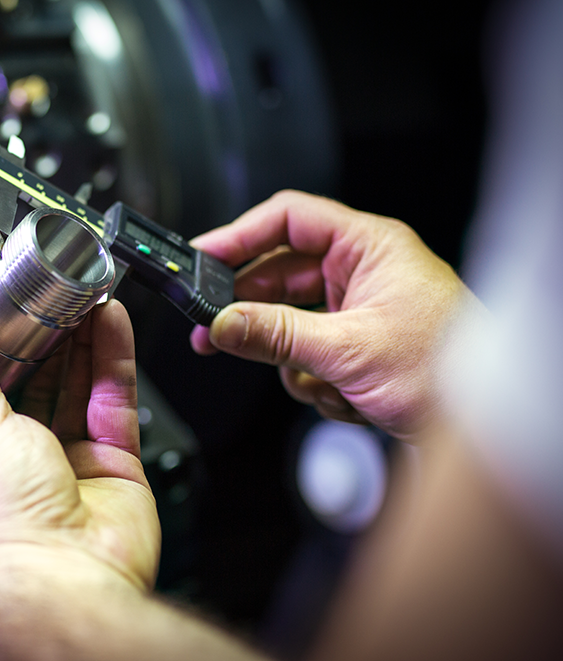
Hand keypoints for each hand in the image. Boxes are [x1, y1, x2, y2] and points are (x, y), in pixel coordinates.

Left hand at [0, 296, 159, 596]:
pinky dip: (112, 362)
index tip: (8, 308)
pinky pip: (111, 405)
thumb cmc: (4, 529)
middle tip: (54, 295)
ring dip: (80, 343)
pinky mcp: (112, 469)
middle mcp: (16, 467)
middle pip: (33, 387)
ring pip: (75, 390)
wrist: (66, 580)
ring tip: (84, 296)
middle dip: (45, 341)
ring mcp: (67, 468)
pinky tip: (110, 324)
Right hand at [189, 190, 480, 438]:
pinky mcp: (356, 345)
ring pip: (288, 321)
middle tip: (213, 330)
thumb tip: (223, 324)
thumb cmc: (449, 371)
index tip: (202, 258)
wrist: (484, 429)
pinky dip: (314, 380)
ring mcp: (358, 310)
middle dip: (251, 311)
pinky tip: (343, 395)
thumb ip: (275, 334)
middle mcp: (362, 272)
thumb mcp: (347, 349)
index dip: (239, 235)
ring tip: (318, 380)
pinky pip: (306, 354)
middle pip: (279, 275)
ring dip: (293, 359)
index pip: (287, 219)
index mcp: (368, 247)